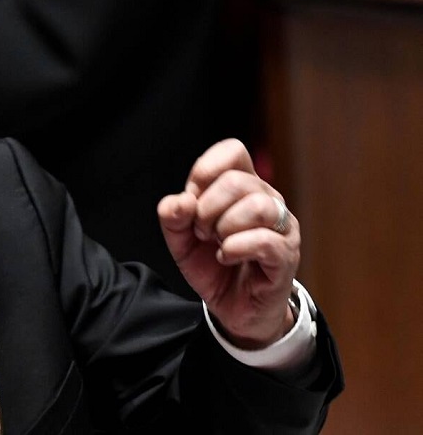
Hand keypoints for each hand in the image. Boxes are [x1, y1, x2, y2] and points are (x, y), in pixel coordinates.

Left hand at [157, 138, 298, 348]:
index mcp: (243, 186)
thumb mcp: (181, 241)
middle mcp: (267, 199)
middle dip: (207, 208)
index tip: (192, 202)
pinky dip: (235, 248)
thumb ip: (173, 218)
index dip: (205, 172)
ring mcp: (281, 227)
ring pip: (257, 206)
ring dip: (224, 227)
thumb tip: (179, 201)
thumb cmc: (213, 266)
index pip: (233, 151)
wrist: (233, 308)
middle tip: (202, 232)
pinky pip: (265, 240)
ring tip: (217, 244)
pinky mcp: (286, 255)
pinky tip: (227, 257)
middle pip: (237, 180)